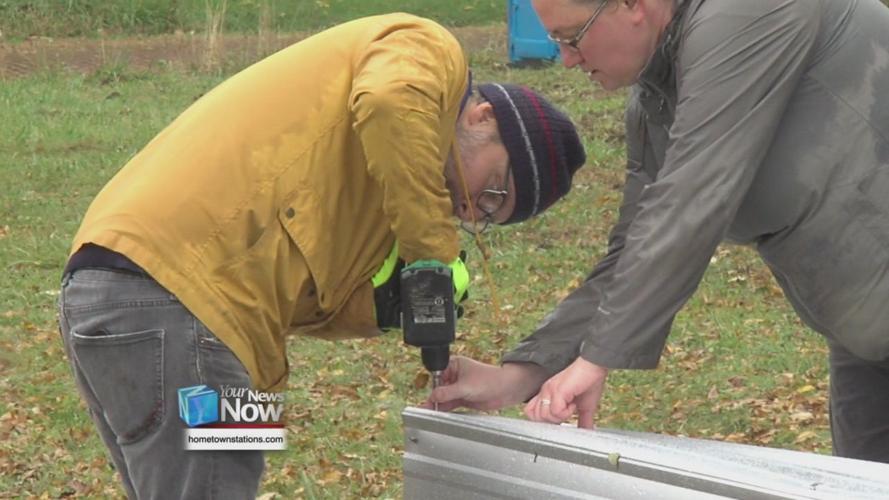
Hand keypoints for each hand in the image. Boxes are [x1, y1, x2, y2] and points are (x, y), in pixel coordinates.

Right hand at [423, 357, 547, 411]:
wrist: (507, 390)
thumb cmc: (491, 380)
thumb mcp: (465, 386)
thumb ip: (447, 393)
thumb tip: (432, 396)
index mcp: (454, 365)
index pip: (437, 375)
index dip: (431, 385)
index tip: (427, 397)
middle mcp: (455, 375)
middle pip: (439, 387)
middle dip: (433, 398)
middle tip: (425, 408)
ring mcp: (459, 388)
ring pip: (444, 397)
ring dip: (437, 405)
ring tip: (428, 413)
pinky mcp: (463, 398)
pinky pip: (450, 404)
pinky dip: (445, 409)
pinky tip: (438, 413)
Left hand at [525, 357, 607, 428]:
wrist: (595, 367)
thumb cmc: (589, 383)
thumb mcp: (584, 407)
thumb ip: (582, 421)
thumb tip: (585, 433)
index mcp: (548, 394)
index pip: (532, 413)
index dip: (544, 421)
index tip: (561, 420)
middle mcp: (545, 392)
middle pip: (536, 418)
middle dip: (553, 422)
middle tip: (567, 414)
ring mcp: (550, 390)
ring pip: (545, 416)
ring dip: (561, 417)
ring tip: (571, 407)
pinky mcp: (557, 390)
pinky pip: (555, 411)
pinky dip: (566, 413)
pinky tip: (574, 404)